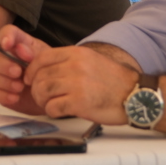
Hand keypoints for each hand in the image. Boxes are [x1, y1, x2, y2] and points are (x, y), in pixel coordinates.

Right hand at [0, 25, 49, 115]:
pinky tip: (15, 98)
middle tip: (17, 72)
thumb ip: (34, 52)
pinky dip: (1, 94)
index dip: (4, 36)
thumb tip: (19, 49)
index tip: (7, 45)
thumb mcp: (46, 60)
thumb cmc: (48, 72)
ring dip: (2, 80)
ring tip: (20, 87)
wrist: (51, 96)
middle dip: (0, 63)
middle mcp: (3, 55)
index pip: (6, 32)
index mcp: (18, 42)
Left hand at [24, 45, 139, 124]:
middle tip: (41, 96)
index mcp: (77, 53)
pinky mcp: (79, 102)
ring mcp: (76, 83)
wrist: (135, 95)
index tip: (30, 78)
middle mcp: (75, 66)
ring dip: (41, 100)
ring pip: (42, 91)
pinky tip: (59, 111)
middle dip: (35, 88)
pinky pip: (52, 107)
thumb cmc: (114, 81)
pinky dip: (51, 111)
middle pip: (40, 76)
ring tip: (48, 104)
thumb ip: (69, 62)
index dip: (31, 70)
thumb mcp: (91, 60)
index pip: (42, 58)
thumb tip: (45, 69)